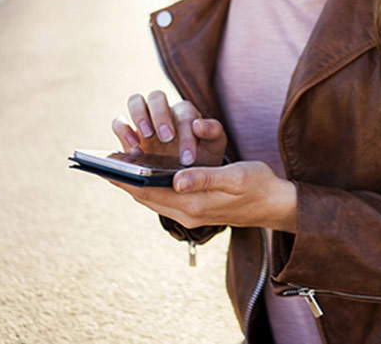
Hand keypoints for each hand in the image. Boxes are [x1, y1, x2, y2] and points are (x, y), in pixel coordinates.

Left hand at [108, 161, 298, 232]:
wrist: (277, 204)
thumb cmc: (258, 185)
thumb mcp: (235, 177)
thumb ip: (204, 178)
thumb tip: (175, 179)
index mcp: (194, 206)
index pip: (150, 193)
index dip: (126, 179)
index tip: (105, 167)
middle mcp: (188, 214)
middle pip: (147, 197)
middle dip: (125, 182)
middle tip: (103, 165)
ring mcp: (192, 214)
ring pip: (155, 199)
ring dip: (137, 185)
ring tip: (118, 169)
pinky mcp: (197, 210)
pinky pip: (166, 199)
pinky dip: (152, 187)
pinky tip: (146, 176)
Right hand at [111, 91, 226, 166]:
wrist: (186, 174)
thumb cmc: (203, 157)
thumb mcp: (214, 147)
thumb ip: (214, 133)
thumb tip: (198, 124)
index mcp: (186, 112)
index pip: (184, 114)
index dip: (186, 135)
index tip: (188, 158)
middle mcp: (163, 111)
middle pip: (157, 97)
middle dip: (161, 116)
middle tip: (166, 138)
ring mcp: (144, 120)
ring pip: (136, 101)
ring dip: (139, 116)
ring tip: (146, 137)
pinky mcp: (128, 133)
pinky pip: (119, 122)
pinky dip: (123, 130)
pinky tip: (133, 148)